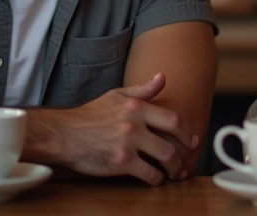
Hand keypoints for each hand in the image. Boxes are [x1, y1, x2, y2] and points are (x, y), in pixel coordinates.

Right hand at [49, 72, 198, 185]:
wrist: (64, 134)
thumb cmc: (90, 116)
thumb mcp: (116, 96)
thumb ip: (142, 89)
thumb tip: (163, 77)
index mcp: (136, 106)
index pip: (173, 119)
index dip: (187, 132)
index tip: (192, 141)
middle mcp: (134, 123)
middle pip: (173, 140)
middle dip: (184, 154)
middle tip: (185, 162)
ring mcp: (128, 143)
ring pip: (165, 158)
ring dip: (174, 169)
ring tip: (173, 173)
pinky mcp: (121, 162)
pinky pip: (149, 174)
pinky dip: (156, 179)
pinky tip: (155, 179)